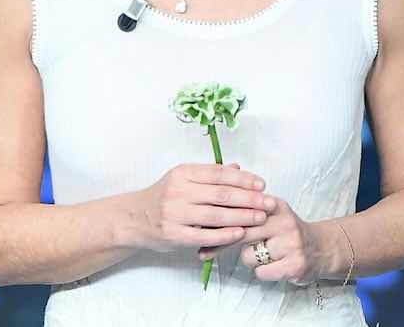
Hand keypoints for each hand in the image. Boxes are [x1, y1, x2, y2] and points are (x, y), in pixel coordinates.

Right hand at [134, 162, 270, 253]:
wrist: (134, 218)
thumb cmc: (164, 197)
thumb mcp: (184, 180)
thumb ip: (210, 175)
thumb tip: (238, 168)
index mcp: (183, 173)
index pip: (218, 174)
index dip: (243, 179)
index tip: (262, 184)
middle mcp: (178, 191)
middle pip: (221, 194)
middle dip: (249, 198)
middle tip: (268, 202)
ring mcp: (175, 214)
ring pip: (216, 215)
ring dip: (242, 216)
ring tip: (260, 217)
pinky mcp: (174, 234)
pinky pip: (205, 235)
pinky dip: (225, 235)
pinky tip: (240, 233)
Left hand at [198, 194, 325, 284]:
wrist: (321, 248)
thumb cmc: (285, 232)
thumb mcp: (269, 214)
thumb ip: (243, 210)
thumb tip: (207, 213)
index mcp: (275, 204)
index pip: (241, 210)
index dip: (218, 220)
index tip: (198, 229)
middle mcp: (284, 221)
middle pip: (242, 232)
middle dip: (222, 243)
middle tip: (204, 252)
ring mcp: (291, 242)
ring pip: (249, 256)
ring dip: (250, 259)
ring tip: (264, 254)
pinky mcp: (295, 264)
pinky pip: (262, 272)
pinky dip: (263, 272)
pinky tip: (274, 265)